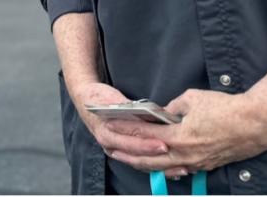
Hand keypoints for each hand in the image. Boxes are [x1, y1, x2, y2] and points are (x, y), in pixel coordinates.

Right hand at [68, 82, 184, 173]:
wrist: (85, 100)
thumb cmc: (99, 98)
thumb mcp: (112, 99)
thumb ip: (128, 108)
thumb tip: (147, 114)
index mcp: (106, 133)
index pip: (130, 141)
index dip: (147, 144)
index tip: (164, 144)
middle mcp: (110, 146)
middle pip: (138, 156)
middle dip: (159, 158)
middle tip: (179, 159)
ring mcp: (116, 150)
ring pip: (141, 164)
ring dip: (161, 167)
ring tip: (181, 167)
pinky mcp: (122, 151)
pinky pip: (141, 163)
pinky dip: (156, 166)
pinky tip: (172, 168)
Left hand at [106, 89, 266, 175]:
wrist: (256, 124)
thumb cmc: (225, 109)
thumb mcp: (193, 98)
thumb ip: (173, 106)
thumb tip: (165, 112)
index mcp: (179, 137)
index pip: (144, 134)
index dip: (126, 129)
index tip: (111, 125)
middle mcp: (185, 155)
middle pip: (148, 158)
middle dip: (127, 153)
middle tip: (111, 149)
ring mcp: (196, 163)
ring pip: (163, 167)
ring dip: (144, 163)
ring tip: (129, 159)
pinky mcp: (206, 164)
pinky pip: (179, 169)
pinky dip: (165, 167)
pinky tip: (158, 166)